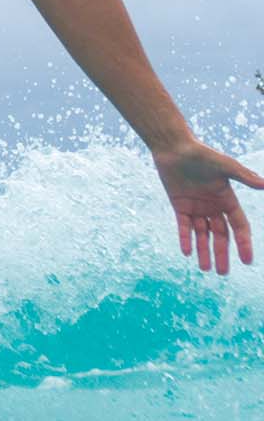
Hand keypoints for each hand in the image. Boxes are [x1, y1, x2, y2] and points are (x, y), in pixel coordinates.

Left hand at [154, 139, 263, 273]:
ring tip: (206, 269)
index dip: (243, 243)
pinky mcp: (180, 206)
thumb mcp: (224, 166)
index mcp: (228, 200)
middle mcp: (214, 207)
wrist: (174, 148)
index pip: (239, 226)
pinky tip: (187, 253)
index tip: (247, 260)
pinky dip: (185, 239)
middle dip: (222, 254)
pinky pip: (184, 227)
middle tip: (223, 273)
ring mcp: (197, 208)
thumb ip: (243, 176)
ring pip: (202, 235)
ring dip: (204, 251)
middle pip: (220, 235)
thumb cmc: (201, 154)